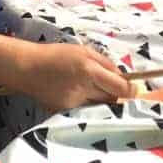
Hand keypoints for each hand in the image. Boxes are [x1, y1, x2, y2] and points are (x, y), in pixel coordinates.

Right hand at [17, 43, 135, 111]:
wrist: (28, 68)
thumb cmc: (57, 55)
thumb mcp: (84, 51)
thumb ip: (106, 64)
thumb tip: (124, 79)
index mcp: (89, 71)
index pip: (119, 87)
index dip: (130, 90)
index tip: (134, 90)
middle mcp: (83, 89)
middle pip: (112, 99)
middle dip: (116, 94)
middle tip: (114, 88)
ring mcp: (74, 103)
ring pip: (100, 107)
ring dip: (103, 100)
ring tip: (92, 89)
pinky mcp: (66, 112)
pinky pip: (86, 110)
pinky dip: (88, 105)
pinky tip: (78, 95)